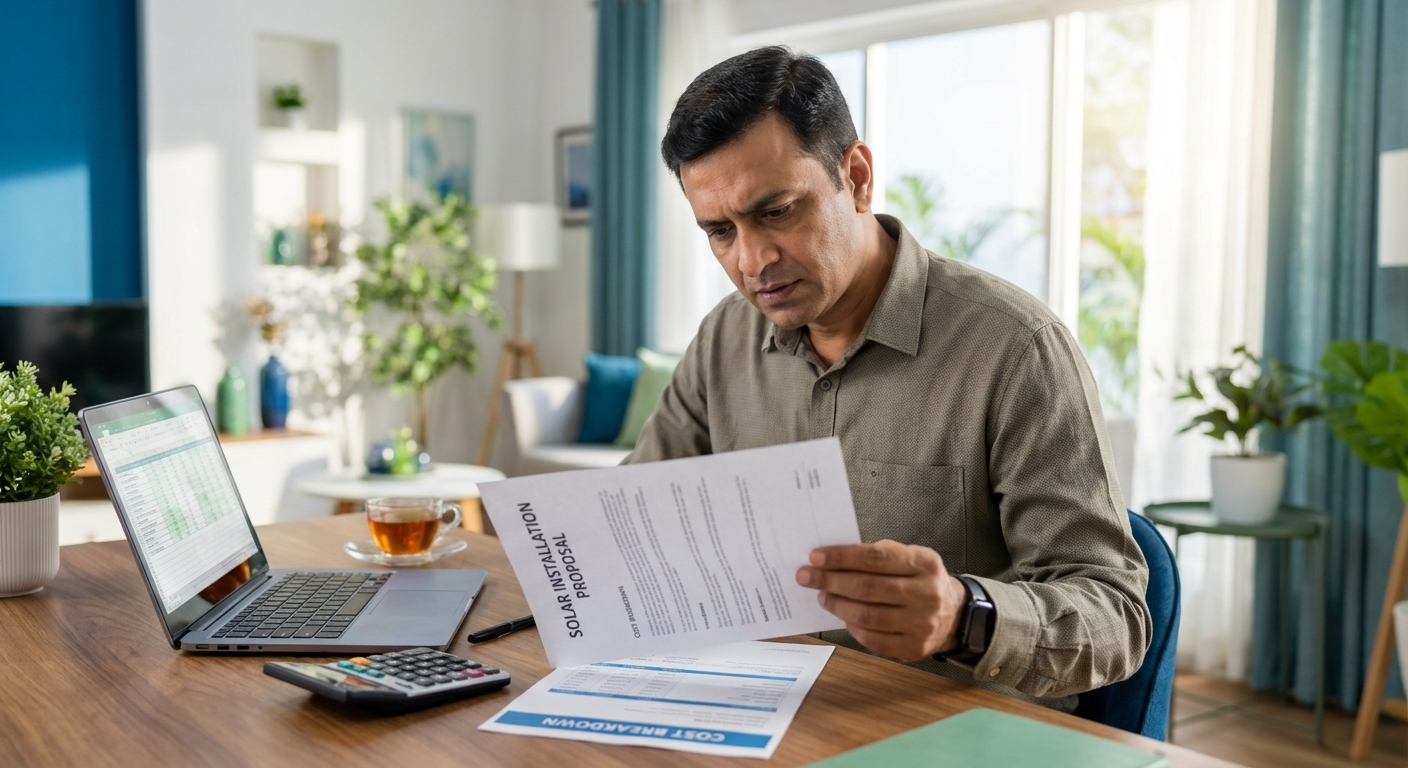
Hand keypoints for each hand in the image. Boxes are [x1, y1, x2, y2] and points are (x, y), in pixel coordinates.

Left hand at [796, 539, 968, 661]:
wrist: (954, 615)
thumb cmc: (921, 580)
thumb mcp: (910, 557)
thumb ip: (878, 556)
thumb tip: (833, 560)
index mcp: (925, 564)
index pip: (875, 557)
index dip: (842, 557)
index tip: (816, 557)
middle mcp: (927, 594)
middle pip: (867, 587)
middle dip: (830, 580)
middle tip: (807, 576)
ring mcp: (922, 624)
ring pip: (867, 615)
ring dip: (837, 604)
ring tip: (822, 596)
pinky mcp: (914, 648)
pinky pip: (873, 638)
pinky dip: (852, 626)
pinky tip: (843, 615)